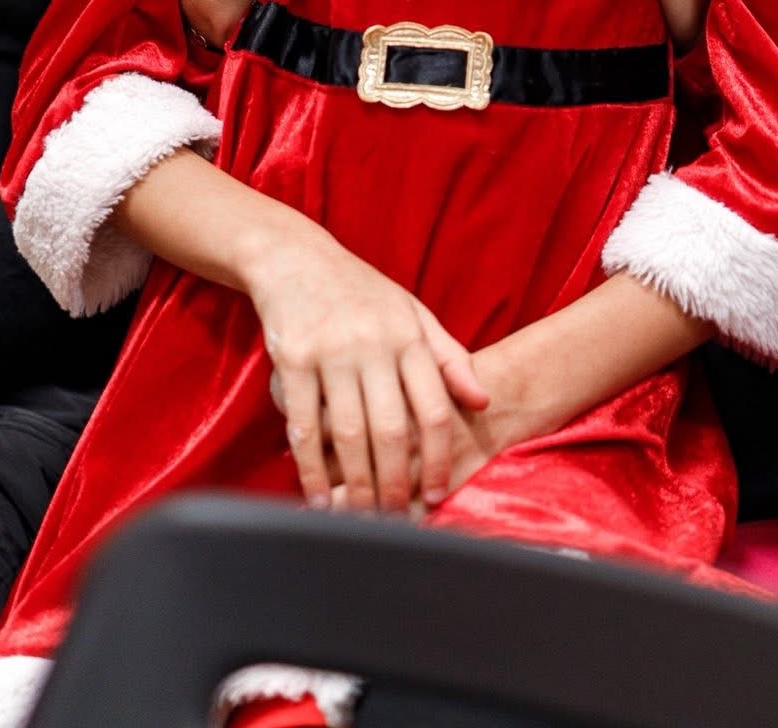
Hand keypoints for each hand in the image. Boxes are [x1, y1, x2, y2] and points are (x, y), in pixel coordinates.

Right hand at [246, 225, 488, 513]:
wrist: (296, 259)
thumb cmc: (362, 293)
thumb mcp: (413, 313)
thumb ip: (450, 358)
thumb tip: (483, 401)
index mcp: (409, 336)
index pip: (435, 408)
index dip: (439, 456)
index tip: (437, 492)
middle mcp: (374, 345)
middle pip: (393, 429)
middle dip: (397, 481)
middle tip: (398, 518)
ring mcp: (332, 352)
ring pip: (349, 433)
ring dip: (357, 483)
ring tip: (363, 517)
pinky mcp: (293, 360)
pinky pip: (305, 425)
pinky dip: (311, 467)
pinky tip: (317, 496)